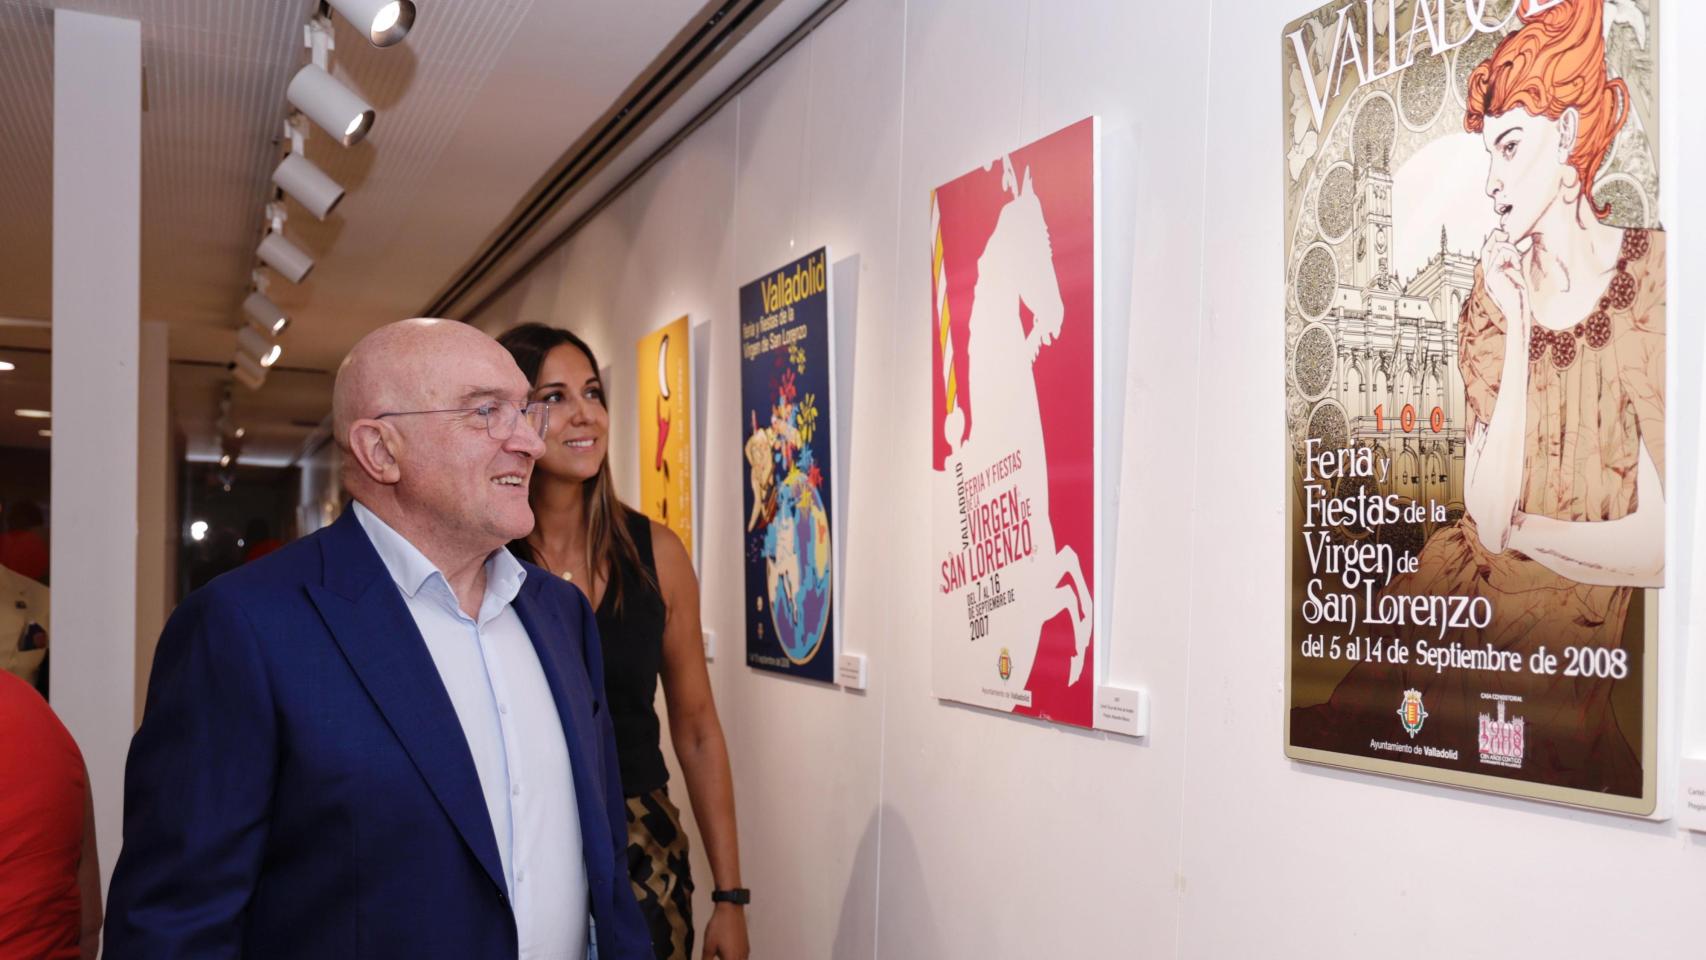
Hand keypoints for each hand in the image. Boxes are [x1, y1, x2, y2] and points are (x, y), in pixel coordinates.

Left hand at [701, 902, 749, 959]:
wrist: (730, 909)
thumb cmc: (719, 926)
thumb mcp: (708, 946)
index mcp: (732, 959)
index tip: (712, 959)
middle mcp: (741, 957)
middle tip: (716, 956)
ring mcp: (745, 951)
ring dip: (730, 959)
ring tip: (721, 955)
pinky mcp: (746, 946)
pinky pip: (742, 958)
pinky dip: (735, 959)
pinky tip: (728, 955)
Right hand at [1479, 228, 1530, 342]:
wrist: (1517, 311)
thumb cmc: (1519, 298)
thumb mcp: (1515, 277)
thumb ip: (1511, 265)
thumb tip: (1518, 250)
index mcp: (1491, 274)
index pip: (1488, 252)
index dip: (1494, 241)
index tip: (1506, 235)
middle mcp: (1487, 273)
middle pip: (1487, 247)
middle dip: (1497, 237)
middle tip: (1507, 234)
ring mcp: (1488, 274)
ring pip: (1495, 248)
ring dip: (1510, 249)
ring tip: (1518, 260)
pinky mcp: (1493, 275)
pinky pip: (1500, 255)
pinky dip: (1511, 256)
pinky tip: (1516, 266)